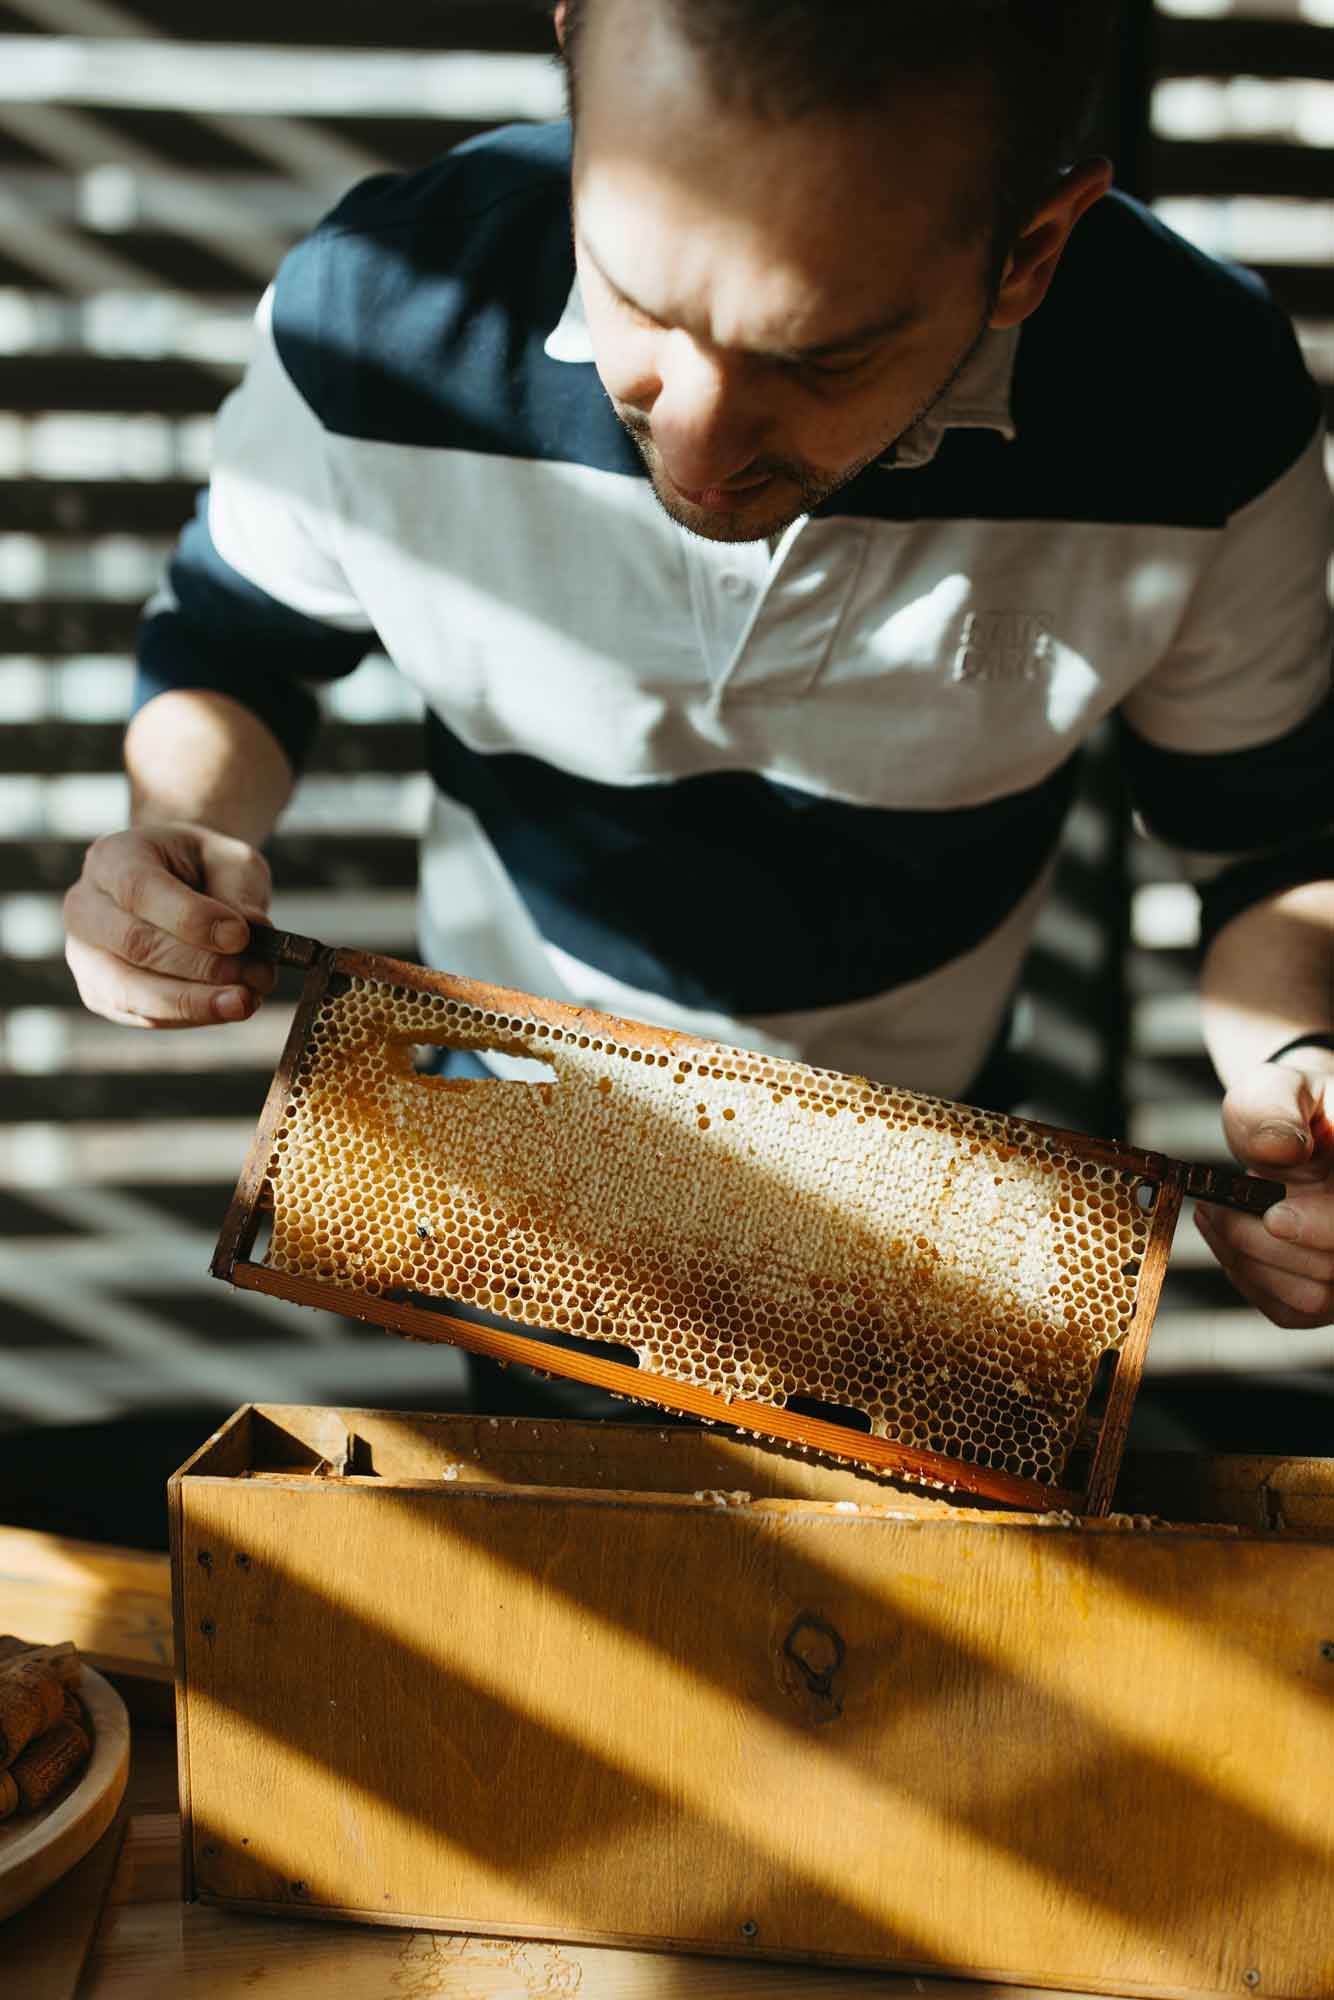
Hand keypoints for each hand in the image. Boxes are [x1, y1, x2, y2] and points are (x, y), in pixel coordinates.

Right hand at [64, 820, 275, 1027]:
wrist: (178, 884)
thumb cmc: (203, 869)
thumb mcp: (228, 861)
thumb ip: (239, 892)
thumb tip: (255, 933)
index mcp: (111, 859)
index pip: (139, 889)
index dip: (191, 918)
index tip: (240, 936)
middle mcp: (86, 907)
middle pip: (134, 944)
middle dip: (199, 966)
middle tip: (254, 975)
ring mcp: (86, 956)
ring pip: (130, 991)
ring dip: (194, 1002)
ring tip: (244, 1001)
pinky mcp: (101, 995)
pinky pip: (142, 1015)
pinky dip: (190, 1015)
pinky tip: (228, 1007)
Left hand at [1195, 1059, 1333, 1328]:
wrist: (1291, 1130)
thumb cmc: (1285, 1108)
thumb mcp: (1276, 1089)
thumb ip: (1275, 1111)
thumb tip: (1278, 1149)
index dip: (1324, 1227)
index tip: (1274, 1215)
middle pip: (1333, 1269)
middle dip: (1262, 1242)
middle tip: (1212, 1208)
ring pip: (1313, 1297)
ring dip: (1247, 1261)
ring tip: (1213, 1216)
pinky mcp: (1327, 1291)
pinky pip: (1290, 1310)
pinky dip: (1248, 1278)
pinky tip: (1226, 1239)